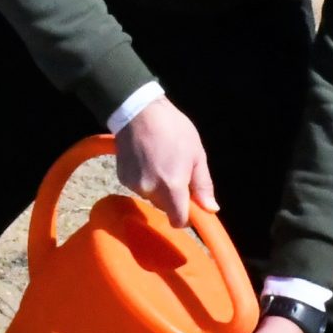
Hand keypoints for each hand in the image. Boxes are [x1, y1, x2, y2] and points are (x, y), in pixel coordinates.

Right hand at [114, 98, 217, 226]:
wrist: (139, 112)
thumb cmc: (174, 129)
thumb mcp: (197, 155)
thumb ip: (203, 185)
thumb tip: (210, 209)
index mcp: (172, 186)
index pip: (178, 220)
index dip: (186, 217)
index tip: (189, 205)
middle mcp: (151, 190)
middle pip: (165, 207)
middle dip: (172, 197)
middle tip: (176, 172)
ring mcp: (134, 185)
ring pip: (152, 197)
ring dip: (158, 187)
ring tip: (160, 161)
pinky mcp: (122, 178)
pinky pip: (139, 187)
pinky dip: (144, 179)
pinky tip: (146, 159)